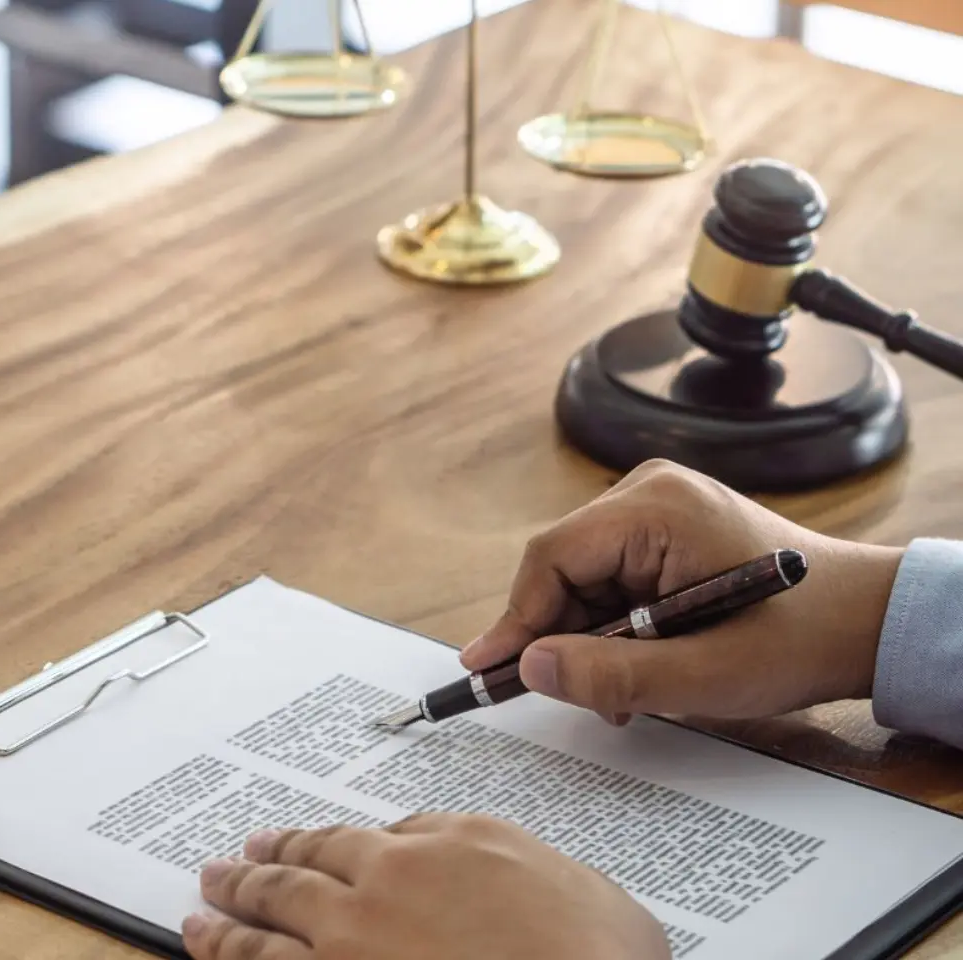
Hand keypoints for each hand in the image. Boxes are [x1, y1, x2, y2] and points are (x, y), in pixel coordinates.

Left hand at [183, 813, 669, 959]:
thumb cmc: (585, 947)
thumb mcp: (539, 860)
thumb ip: (468, 840)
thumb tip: (425, 833)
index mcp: (418, 855)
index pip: (338, 843)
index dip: (298, 844)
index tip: (272, 844)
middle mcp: (371, 904)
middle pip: (287, 885)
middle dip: (245, 878)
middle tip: (216, 872)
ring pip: (263, 941)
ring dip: (222, 929)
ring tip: (196, 922)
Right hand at [460, 459, 903, 724]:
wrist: (864, 621)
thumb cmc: (797, 639)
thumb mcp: (702, 674)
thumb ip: (611, 672)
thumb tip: (528, 667)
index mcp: (657, 509)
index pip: (552, 558)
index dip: (517, 618)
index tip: (488, 670)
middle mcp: (649, 493)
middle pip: (563, 568)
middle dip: (563, 636)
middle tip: (578, 695)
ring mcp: (657, 506)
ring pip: (583, 577)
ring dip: (590, 638)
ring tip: (624, 691)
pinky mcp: (664, 528)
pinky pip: (610, 577)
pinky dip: (613, 625)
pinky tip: (639, 663)